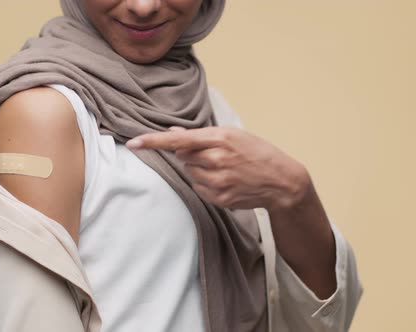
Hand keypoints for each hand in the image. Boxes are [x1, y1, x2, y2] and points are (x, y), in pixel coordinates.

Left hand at [126, 126, 311, 210]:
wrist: (282, 181)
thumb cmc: (257, 152)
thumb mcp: (233, 135)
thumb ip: (200, 135)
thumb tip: (172, 133)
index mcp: (220, 138)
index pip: (179, 140)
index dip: (153, 141)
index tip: (133, 143)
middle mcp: (217, 159)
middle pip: (183, 157)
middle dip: (191, 155)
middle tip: (214, 154)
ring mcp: (219, 181)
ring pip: (190, 173)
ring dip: (199, 170)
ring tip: (223, 168)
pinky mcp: (220, 198)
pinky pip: (198, 188)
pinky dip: (205, 184)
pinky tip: (225, 180)